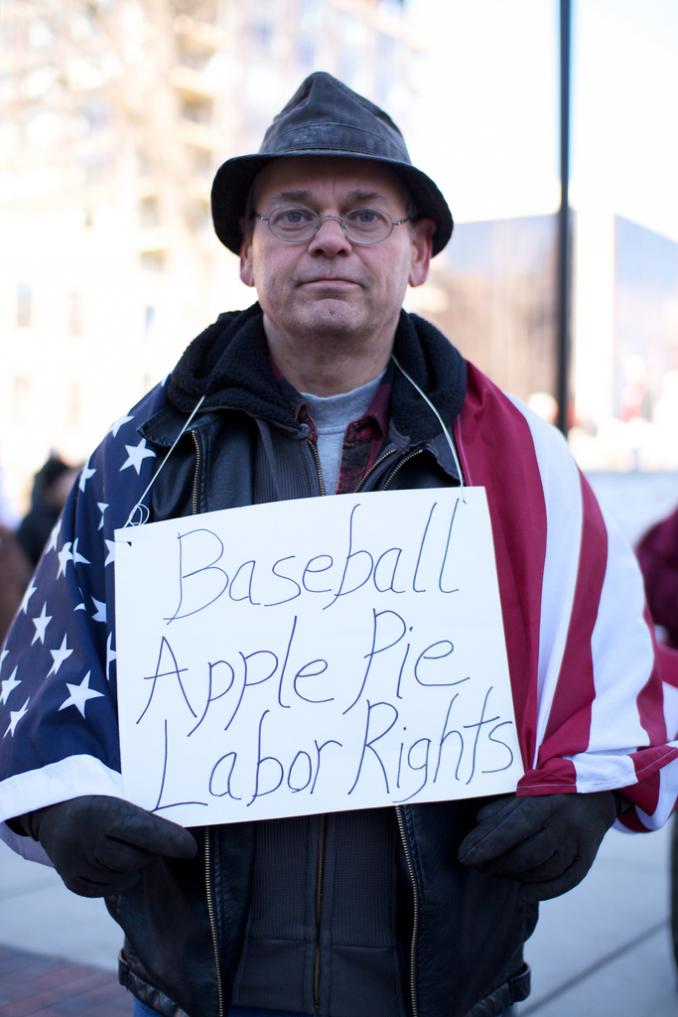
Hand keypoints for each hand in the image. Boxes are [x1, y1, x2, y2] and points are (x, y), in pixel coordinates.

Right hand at [24, 795, 197, 897]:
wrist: (53, 813)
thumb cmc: (100, 803)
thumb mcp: (119, 798)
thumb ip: (145, 818)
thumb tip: (181, 840)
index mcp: (103, 811)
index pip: (143, 830)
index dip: (169, 840)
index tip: (190, 849)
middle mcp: (87, 837)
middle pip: (135, 859)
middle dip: (149, 854)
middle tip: (147, 844)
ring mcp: (77, 862)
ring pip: (124, 877)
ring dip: (133, 867)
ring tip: (122, 849)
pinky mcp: (72, 881)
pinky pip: (108, 889)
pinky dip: (118, 880)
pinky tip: (111, 864)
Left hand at [457, 792, 618, 901]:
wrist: (596, 793)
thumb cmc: (551, 791)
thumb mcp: (527, 790)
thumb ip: (503, 809)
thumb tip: (477, 826)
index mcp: (546, 803)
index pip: (511, 830)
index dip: (486, 846)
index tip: (464, 857)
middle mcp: (564, 825)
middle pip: (525, 855)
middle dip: (496, 864)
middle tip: (477, 865)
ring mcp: (578, 844)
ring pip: (542, 870)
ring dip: (515, 876)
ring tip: (497, 872)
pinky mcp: (587, 858)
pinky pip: (564, 882)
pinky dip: (542, 891)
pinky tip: (524, 894)